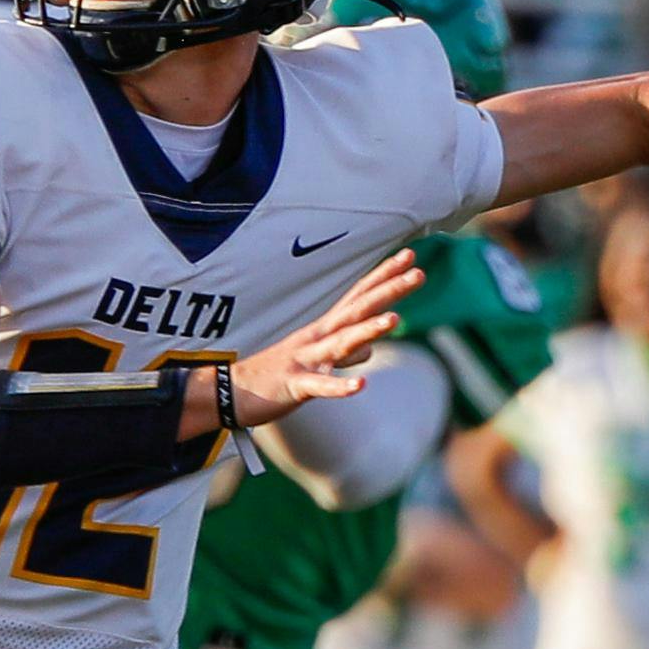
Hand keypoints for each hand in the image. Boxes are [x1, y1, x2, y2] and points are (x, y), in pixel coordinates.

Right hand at [229, 249, 423, 427]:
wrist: (232, 391)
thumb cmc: (279, 373)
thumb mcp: (317, 360)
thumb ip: (345, 351)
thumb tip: (370, 349)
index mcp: (325, 329)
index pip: (360, 297)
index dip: (384, 277)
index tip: (410, 257)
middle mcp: (318, 337)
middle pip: (357, 310)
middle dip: (387, 292)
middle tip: (417, 273)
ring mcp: (305, 359)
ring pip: (340, 343)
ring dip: (367, 332)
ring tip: (394, 320)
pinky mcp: (294, 385)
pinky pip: (319, 385)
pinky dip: (338, 385)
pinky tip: (360, 385)